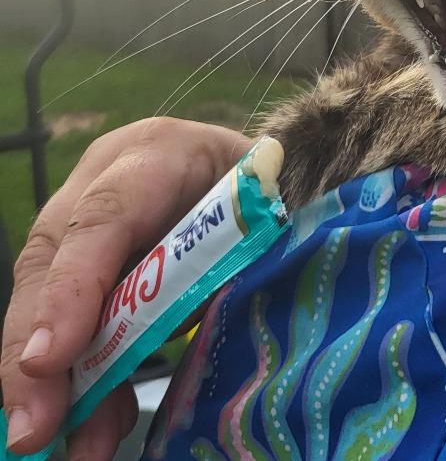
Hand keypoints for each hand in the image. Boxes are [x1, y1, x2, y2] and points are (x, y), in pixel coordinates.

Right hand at [1, 117, 249, 458]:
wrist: (266, 171)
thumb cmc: (272, 188)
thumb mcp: (270, 208)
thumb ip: (240, 257)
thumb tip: (209, 329)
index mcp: (162, 151)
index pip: (108, 213)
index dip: (74, 286)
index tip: (49, 359)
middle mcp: (108, 178)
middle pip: (54, 260)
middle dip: (35, 352)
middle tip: (35, 428)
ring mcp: (87, 217)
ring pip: (45, 298)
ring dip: (53, 379)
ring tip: (66, 445)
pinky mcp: (87, 261)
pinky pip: (65, 321)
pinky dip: (76, 379)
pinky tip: (89, 427)